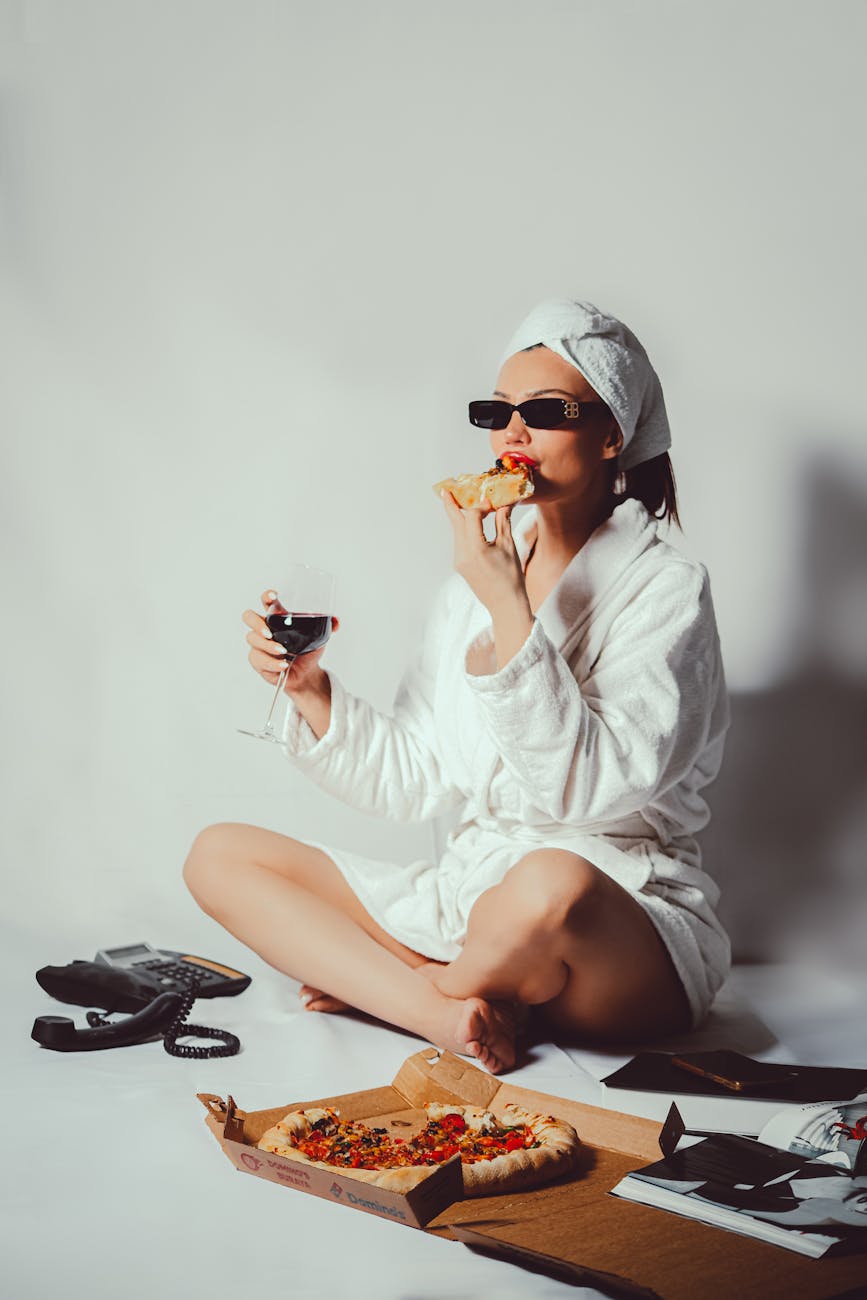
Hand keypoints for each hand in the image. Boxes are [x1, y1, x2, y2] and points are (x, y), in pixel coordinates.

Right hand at [242, 590, 339, 694]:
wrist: (305, 673)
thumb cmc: (307, 650)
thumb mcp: (319, 636)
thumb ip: (328, 625)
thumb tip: (335, 621)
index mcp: (277, 616)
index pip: (266, 601)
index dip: (267, 596)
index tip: (274, 596)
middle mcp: (264, 627)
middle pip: (248, 617)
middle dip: (256, 623)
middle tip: (269, 632)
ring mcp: (258, 643)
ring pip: (253, 639)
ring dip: (269, 646)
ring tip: (284, 652)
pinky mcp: (257, 660)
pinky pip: (258, 659)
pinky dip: (272, 663)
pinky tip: (283, 665)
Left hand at [440, 490, 528, 614]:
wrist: (505, 604)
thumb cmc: (511, 577)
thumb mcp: (509, 546)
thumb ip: (502, 522)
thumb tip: (502, 505)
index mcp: (476, 548)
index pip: (472, 517)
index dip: (481, 506)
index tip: (491, 502)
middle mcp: (462, 554)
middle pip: (456, 523)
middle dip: (451, 505)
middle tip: (445, 490)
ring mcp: (459, 561)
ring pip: (457, 532)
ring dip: (460, 518)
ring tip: (457, 503)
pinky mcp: (460, 565)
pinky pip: (460, 543)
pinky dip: (464, 531)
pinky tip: (470, 525)